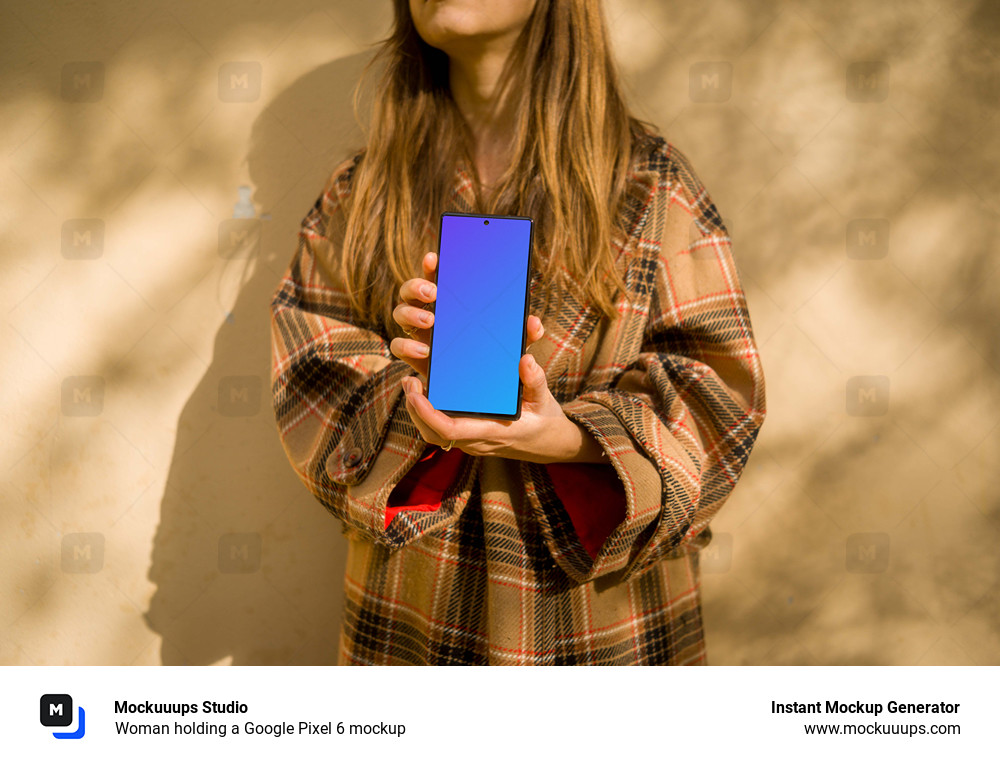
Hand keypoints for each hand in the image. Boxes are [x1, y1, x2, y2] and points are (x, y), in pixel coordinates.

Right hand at [389, 250, 545, 393]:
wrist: (493, 400)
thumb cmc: (503, 366)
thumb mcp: (517, 350)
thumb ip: (527, 336)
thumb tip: (533, 323)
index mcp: (456, 305)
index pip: (439, 277)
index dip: (431, 265)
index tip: (434, 257)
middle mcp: (434, 315)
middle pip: (412, 290)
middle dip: (416, 285)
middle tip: (434, 292)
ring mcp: (422, 336)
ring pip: (401, 314)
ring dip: (411, 313)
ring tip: (430, 321)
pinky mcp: (416, 359)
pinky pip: (399, 347)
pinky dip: (407, 347)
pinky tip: (425, 352)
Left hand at [400, 316, 584, 463]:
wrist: (549, 444)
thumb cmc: (545, 420)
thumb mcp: (545, 400)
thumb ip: (535, 381)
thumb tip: (525, 359)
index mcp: (493, 432)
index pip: (452, 430)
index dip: (428, 414)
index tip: (416, 394)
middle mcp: (477, 441)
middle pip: (434, 433)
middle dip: (415, 410)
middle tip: (409, 380)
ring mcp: (471, 442)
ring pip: (434, 434)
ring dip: (418, 412)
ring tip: (412, 383)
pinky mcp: (469, 438)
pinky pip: (441, 431)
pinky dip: (428, 414)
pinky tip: (425, 393)